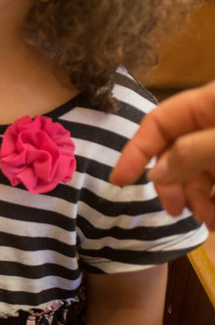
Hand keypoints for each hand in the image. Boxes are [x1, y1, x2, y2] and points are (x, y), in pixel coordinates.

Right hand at [111, 82, 214, 228]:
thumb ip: (190, 153)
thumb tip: (156, 173)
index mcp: (208, 103)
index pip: (158, 122)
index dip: (136, 151)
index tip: (119, 181)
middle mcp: (213, 122)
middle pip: (177, 150)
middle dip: (173, 183)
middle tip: (174, 210)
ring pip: (199, 171)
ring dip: (197, 198)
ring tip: (209, 220)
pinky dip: (213, 201)